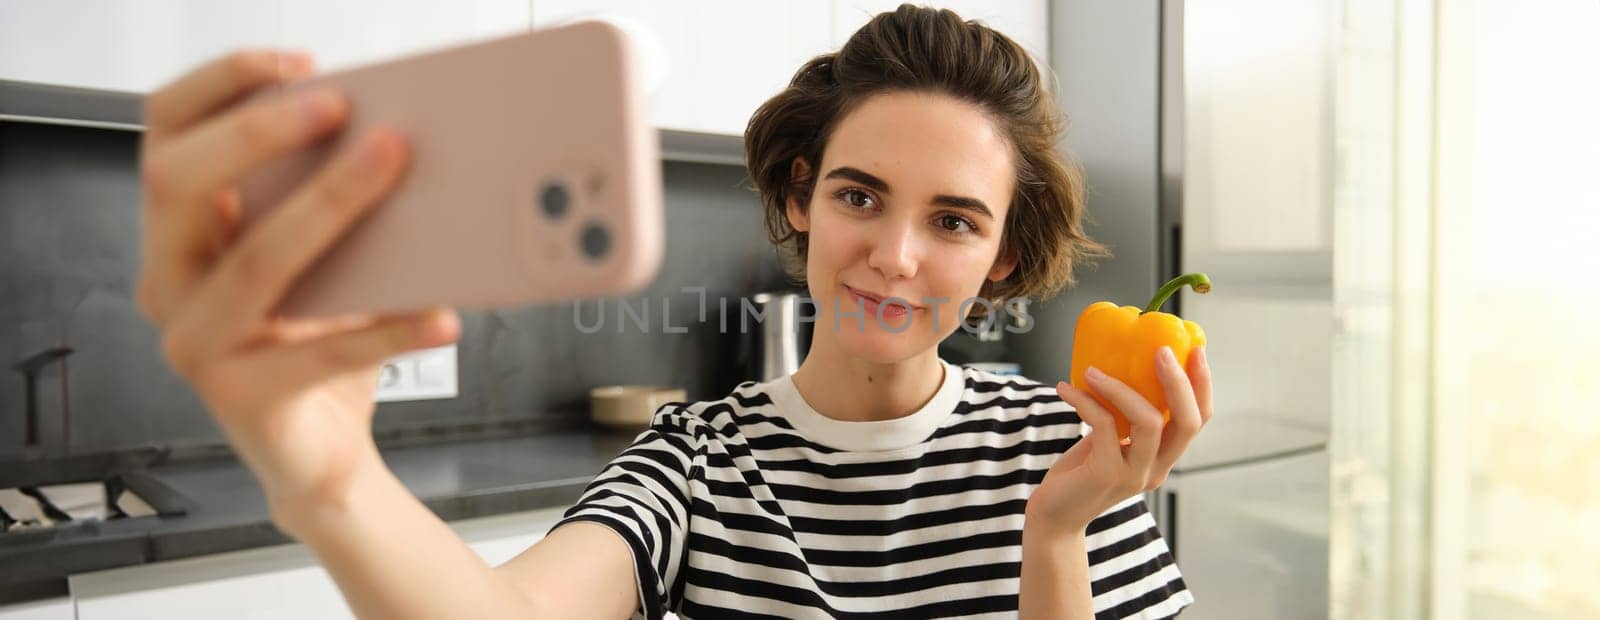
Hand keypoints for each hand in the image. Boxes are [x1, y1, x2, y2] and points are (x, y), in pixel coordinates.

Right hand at [135, 50, 459, 515]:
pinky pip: (319, 353)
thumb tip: (397, 134)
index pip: (165, 132)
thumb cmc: (319, 344)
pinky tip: (441, 313)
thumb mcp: (323, 261)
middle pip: (180, 182)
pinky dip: (389, 328)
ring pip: (257, 260)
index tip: (298, 63)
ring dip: (330, 205)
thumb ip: (330, 200)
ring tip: (395, 168)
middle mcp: (168, 283)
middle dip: (260, 133)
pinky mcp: (242, 397)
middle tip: (343, 108)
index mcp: (180, 234)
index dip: (221, 86)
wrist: (320, 451)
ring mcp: (195, 343)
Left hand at [1026, 346, 1212, 533]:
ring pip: (1150, 421)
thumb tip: (1119, 369)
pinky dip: (1086, 400)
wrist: (1053, 516)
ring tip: (1093, 370)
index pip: (1198, 421)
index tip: (1196, 351)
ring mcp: (1135, 474)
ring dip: (1121, 387)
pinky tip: (1065, 389)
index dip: (1202, 386)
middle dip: (1179, 381)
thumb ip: (1121, 418)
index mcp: (1163, 459)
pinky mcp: (1107, 474)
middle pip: (1188, 422)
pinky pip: (1104, 424)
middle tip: (1160, 351)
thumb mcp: (1108, 442)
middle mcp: (1156, 469)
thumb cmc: (1079, 474)